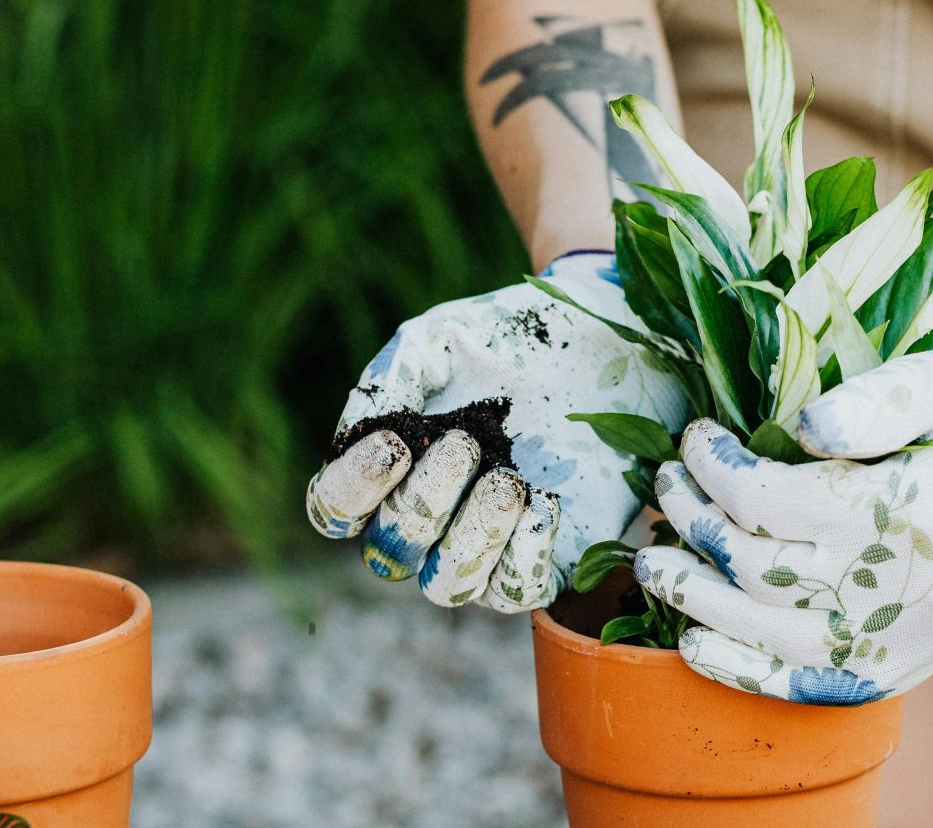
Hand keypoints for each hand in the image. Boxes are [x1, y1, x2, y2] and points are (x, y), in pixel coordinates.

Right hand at [306, 252, 687, 610]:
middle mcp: (427, 521)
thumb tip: (356, 430)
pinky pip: (517, 592)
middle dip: (424, 502)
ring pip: (448, 587)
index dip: (352, 489)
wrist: (597, 339)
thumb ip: (391, 376)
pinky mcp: (547, 555)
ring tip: (508, 481)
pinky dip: (525, 555)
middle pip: (392, 553)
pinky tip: (545, 502)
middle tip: (466, 443)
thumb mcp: (441, 339)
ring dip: (473, 537)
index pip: (335, 510)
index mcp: (389, 470)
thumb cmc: (507, 340)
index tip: (393, 443)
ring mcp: (485, 545)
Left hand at [633, 297, 932, 702]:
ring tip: (653, 562)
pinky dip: (752, 675)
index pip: (773, 500)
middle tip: (663, 484)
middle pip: (761, 569)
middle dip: (693, 525)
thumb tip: (795, 429)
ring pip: (777, 637)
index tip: (695, 436)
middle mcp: (914, 585)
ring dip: (699, 601)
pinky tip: (698, 648)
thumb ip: (872, 401)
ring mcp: (919, 634)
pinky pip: (824, 684)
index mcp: (913, 506)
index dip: (715, 468)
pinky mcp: (923, 658)